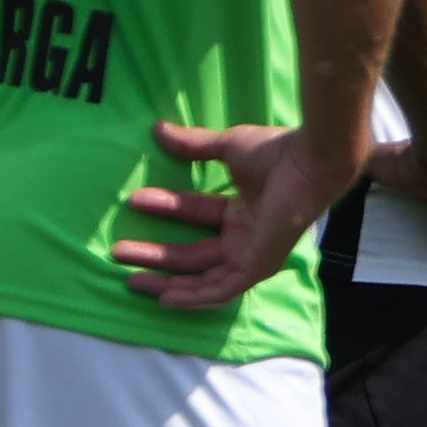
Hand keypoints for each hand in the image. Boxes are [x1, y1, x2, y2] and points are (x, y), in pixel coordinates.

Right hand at [113, 120, 365, 312]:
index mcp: (244, 211)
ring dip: (168, 280)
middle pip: (193, 254)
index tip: (134, 199)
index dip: (166, 208)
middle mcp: (247, 236)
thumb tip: (158, 129)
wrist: (308, 161)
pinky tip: (166, 297)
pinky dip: (195, 297)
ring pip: (203, 278)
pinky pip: (223, 291)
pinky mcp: (257, 266)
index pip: (197, 216)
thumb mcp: (227, 148)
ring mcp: (253, 254)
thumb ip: (195, 145)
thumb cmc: (277, 152)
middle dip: (155, 255)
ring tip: (131, 278)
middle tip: (118, 251)